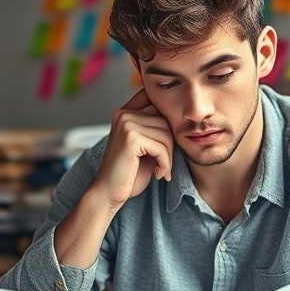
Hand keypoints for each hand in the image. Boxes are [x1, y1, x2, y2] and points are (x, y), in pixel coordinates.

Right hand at [92, 88, 172, 208]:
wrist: (109, 193)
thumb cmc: (129, 172)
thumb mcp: (145, 146)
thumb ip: (155, 128)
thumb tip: (180, 116)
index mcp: (125, 112)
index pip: (153, 97)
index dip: (166, 113)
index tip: (165, 140)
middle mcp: (124, 114)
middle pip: (165, 120)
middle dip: (170, 145)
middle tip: (164, 163)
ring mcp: (126, 124)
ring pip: (166, 134)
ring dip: (168, 157)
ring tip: (161, 169)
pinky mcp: (131, 138)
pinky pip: (162, 147)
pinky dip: (165, 164)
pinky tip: (158, 174)